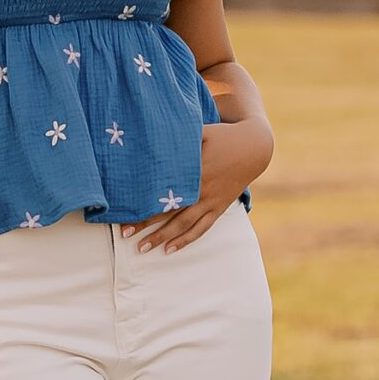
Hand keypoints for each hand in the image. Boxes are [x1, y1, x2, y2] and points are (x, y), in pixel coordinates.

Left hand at [119, 119, 272, 252]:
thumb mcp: (201, 130)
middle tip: (125, 235)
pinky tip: (170, 249)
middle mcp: (201, 191)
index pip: (163, 193)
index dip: (143, 204)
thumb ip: (179, 136)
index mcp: (194, 172)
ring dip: (163, 238)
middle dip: (146, 225)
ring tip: (143, 248)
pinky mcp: (219, 208)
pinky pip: (201, 228)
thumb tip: (152, 134)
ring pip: (184, 225)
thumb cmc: (223, 135)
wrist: (254, 148)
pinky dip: (186, 240)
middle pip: (169, 213)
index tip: (125, 212)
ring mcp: (211, 202)